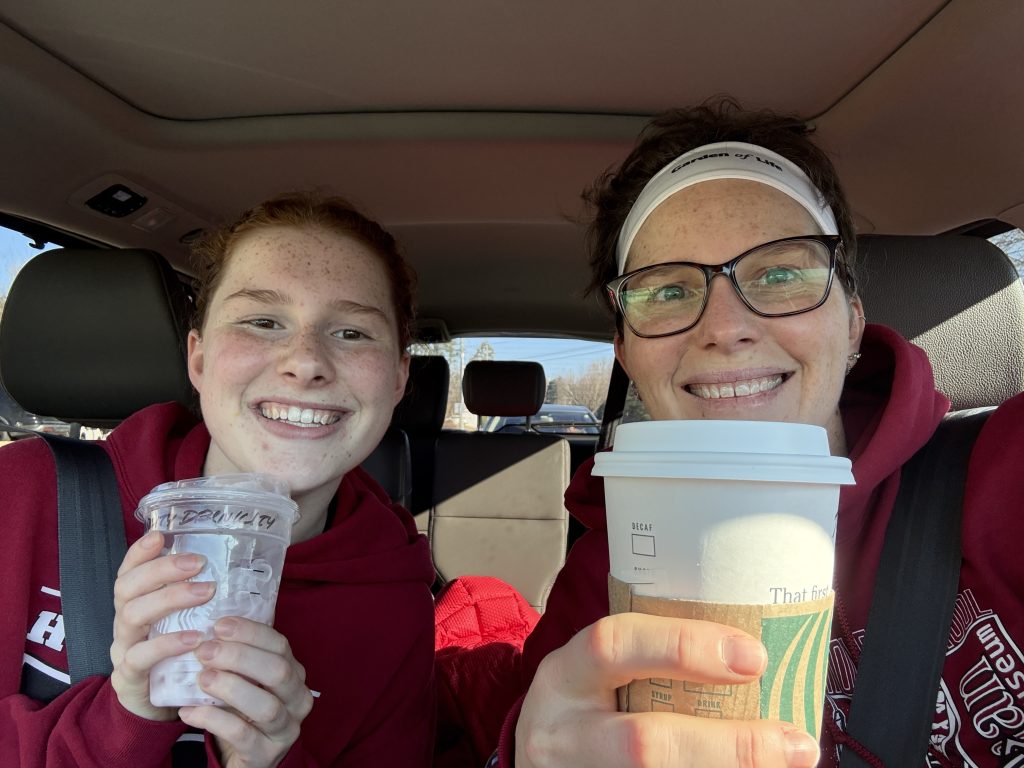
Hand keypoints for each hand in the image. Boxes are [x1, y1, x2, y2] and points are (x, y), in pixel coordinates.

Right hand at [110, 530, 213, 719]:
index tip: (160, 535)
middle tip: (198, 563)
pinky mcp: (129, 678)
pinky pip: (140, 657)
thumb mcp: (184, 621)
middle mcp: (124, 622)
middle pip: (127, 588)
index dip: (140, 552)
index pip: (128, 571)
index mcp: (135, 604)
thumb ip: (197, 595)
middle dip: (161, 570)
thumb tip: (235, 564)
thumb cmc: (176, 654)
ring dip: (169, 599)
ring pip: (131, 616)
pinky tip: (193, 637)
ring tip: (204, 593)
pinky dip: (167, 644)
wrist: (156, 706)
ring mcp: (123, 649)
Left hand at [177, 617, 313, 767]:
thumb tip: (208, 624)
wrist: (247, 756)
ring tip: (201, 678)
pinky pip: (241, 735)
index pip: (280, 645)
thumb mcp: (249, 680)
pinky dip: (213, 720)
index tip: (219, 625)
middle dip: (240, 657)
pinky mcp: (265, 755)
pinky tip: (188, 711)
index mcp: (295, 674)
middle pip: (278, 672)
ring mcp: (285, 729)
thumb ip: (240, 656)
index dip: (251, 632)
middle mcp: (297, 700)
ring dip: (231, 688)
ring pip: (266, 706)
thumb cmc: (244, 709)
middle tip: (204, 650)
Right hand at [515, 612, 819, 767]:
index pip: (613, 645)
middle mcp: (563, 733)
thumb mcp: (600, 673)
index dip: (682, 646)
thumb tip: (758, 654)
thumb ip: (654, 660)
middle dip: (730, 747)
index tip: (754, 657)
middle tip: (796, 743)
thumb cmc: (589, 703)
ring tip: (792, 765)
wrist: (540, 758)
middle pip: (644, 744)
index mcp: (567, 675)